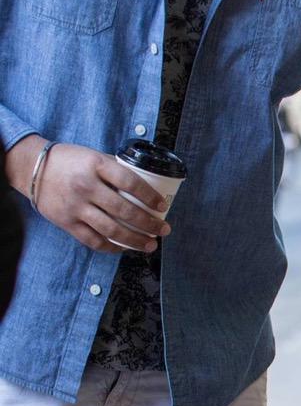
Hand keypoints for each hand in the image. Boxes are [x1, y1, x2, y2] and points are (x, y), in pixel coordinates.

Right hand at [5, 136, 169, 252]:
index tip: (162, 205)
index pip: (130, 182)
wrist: (31, 168)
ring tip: (150, 245)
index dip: (150, 196)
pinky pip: (92, 240)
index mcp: (96, 165)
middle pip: (124, 210)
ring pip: (111, 229)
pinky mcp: (66, 222)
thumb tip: (146, 185)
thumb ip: (115, 169)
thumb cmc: (70, 161)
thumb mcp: (94, 157)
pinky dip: (111, 247)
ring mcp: (75, 206)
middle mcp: (86, 187)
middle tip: (164, 230)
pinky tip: (124, 249)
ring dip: (135, 240)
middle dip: (149, 224)